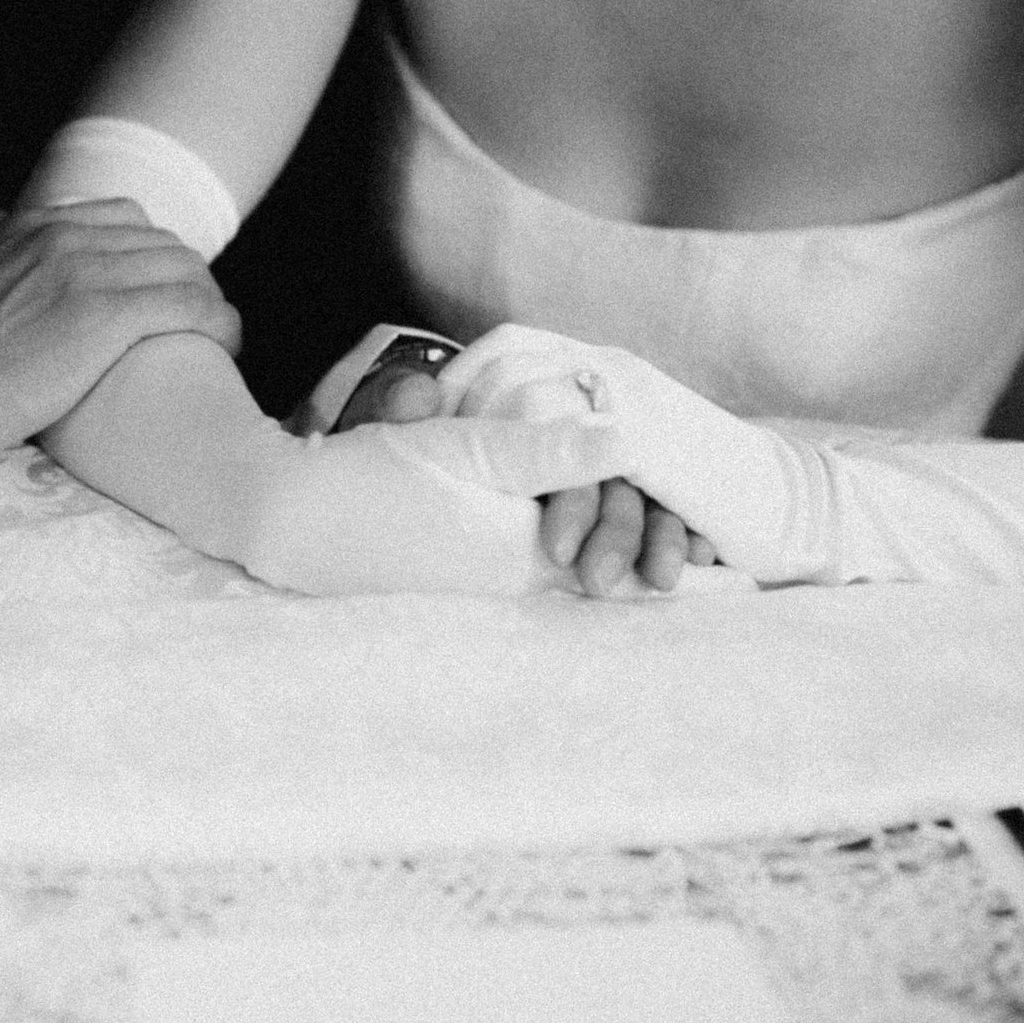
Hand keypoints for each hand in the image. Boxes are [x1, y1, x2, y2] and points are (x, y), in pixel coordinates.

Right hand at [0, 200, 240, 462]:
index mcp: (34, 226)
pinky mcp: (106, 317)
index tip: (162, 292)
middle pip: (164, 243)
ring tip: (217, 338)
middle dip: (190, 282)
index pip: (126, 218)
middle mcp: (65, 236)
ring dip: (211, 304)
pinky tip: (226, 346)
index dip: (155, 256)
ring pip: (186, 271)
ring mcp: (88, 273)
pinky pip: (191, 307)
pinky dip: (219, 324)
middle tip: (196, 324)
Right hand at [329, 344, 714, 594]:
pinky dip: (560, 549)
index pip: (623, 558)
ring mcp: (481, 588)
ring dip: (610, 553)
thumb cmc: (366, 483)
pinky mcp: (453, 580)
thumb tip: (634, 434)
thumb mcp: (461, 450)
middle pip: (605, 570)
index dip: (680, 559)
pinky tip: (571, 527)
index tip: (743, 573)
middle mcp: (512, 584)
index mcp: (526, 557)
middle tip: (725, 564)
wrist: (281, 521)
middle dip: (655, 561)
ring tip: (668, 553)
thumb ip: (548, 447)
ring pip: (568, 566)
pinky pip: (526, 565)